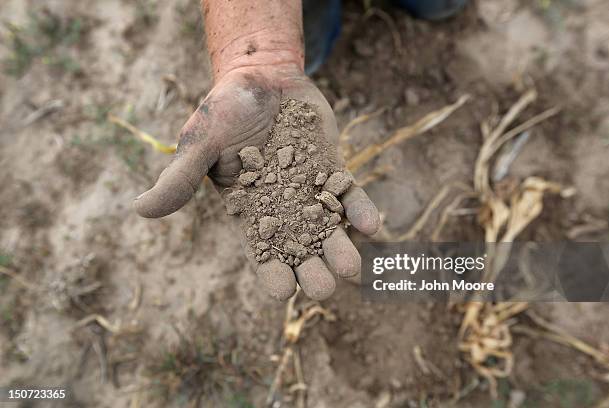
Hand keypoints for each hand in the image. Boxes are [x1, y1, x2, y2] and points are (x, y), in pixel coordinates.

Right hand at [134, 66, 379, 300]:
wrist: (262, 76)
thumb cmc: (225, 110)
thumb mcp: (200, 141)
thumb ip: (179, 177)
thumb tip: (138, 210)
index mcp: (249, 213)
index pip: (261, 255)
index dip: (272, 275)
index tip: (282, 289)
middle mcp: (282, 210)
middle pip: (299, 252)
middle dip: (312, 273)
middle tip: (323, 287)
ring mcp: (310, 192)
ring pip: (328, 231)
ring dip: (341, 250)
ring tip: (351, 266)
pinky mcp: (333, 171)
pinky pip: (349, 196)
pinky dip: (360, 211)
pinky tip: (372, 226)